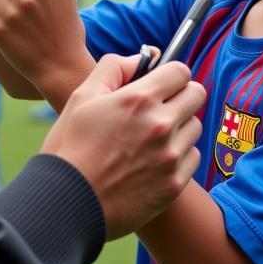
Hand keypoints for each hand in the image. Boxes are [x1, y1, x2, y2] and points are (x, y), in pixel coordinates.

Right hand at [42, 54, 204, 239]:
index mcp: (138, 99)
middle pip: (196, 95)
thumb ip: (113, 68)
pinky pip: (192, 157)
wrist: (66, 205)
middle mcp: (161, 124)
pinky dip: (179, 156)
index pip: (180, 71)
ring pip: (195, 127)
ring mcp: (170, 156)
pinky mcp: (174, 184)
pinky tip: (154, 161)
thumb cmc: (69, 149)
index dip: (170, 74)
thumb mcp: (81, 97)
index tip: (161, 83)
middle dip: (180, 95)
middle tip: (161, 107)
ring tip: (153, 138)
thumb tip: (140, 59)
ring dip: (180, 127)